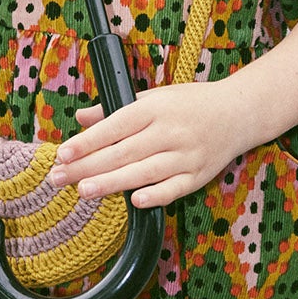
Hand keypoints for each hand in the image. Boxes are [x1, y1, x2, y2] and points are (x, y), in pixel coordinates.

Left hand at [47, 81, 246, 209]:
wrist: (238, 112)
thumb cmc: (190, 103)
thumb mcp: (154, 96)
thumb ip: (116, 108)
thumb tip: (82, 118)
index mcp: (155, 108)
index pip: (115, 126)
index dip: (88, 141)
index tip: (63, 153)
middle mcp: (169, 131)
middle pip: (123, 152)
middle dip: (88, 166)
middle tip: (59, 178)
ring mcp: (186, 155)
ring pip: (143, 172)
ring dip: (111, 183)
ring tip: (83, 190)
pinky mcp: (199, 176)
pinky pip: (174, 189)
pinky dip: (155, 195)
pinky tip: (133, 202)